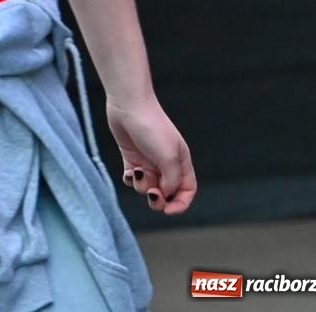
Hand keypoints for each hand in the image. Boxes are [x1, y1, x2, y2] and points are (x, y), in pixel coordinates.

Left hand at [109, 94, 195, 214]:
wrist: (128, 105)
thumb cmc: (152, 128)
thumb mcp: (168, 157)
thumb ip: (172, 180)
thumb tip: (167, 194)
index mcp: (181, 162)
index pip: (187, 190)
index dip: (181, 203)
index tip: (169, 211)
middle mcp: (166, 163)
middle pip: (166, 192)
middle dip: (158, 199)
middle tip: (151, 194)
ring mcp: (148, 160)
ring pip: (147, 186)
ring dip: (142, 186)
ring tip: (138, 173)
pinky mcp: (132, 157)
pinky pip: (133, 178)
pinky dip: (131, 179)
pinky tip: (129, 172)